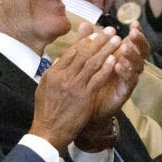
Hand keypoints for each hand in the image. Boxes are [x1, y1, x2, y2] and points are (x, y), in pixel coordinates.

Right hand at [30, 23, 120, 151]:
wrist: (48, 131)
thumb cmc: (46, 112)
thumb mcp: (44, 88)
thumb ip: (53, 71)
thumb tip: (60, 58)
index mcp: (54, 73)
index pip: (71, 52)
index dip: (85, 41)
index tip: (95, 34)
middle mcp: (63, 76)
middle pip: (84, 53)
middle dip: (99, 40)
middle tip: (110, 30)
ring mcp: (74, 86)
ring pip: (93, 63)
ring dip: (106, 50)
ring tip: (117, 40)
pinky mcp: (84, 97)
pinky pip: (97, 79)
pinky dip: (106, 68)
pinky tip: (114, 59)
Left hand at [87, 23, 147, 119]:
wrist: (85, 106)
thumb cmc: (90, 80)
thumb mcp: (87, 59)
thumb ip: (87, 42)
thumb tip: (85, 24)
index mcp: (122, 55)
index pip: (133, 41)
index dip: (137, 32)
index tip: (134, 22)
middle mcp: (128, 65)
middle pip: (141, 51)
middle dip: (139, 41)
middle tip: (133, 33)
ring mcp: (128, 78)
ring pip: (137, 65)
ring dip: (132, 55)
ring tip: (124, 48)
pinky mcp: (124, 91)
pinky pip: (129, 80)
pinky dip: (125, 72)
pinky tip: (117, 65)